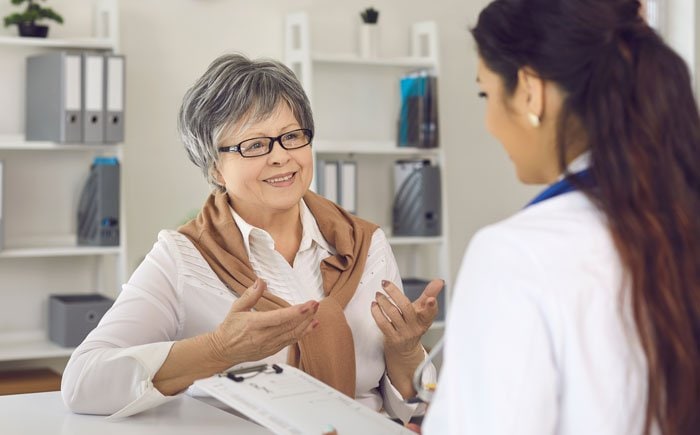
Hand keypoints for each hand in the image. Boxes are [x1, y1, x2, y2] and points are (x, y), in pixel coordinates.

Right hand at [206, 279, 318, 366]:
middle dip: (305, 315)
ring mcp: (269, 345)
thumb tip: (261, 281)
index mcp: (254, 324)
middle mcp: (263, 336)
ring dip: (306, 324)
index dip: (295, 312)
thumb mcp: (236, 308)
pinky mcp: (272, 350)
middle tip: (315, 304)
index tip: (307, 305)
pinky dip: (302, 334)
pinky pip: (290, 342)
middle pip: (289, 326)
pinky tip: (310, 326)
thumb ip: (251, 294)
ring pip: (292, 335)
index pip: (279, 318)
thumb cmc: (229, 329)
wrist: (223, 351)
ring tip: (315, 313)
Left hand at [370, 278, 442, 397]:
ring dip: (383, 301)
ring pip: (392, 314)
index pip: (430, 313)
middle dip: (394, 293)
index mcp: (425, 320)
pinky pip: (383, 324)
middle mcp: (415, 327)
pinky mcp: (392, 338)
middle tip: (385, 284)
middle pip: (406, 308)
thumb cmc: (413, 325)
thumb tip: (439, 281)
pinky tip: (374, 305)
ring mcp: (404, 334)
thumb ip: (429, 294)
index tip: (431, 300)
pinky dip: (377, 313)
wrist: (404, 350)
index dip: (431, 306)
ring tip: (378, 294)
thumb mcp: (422, 310)